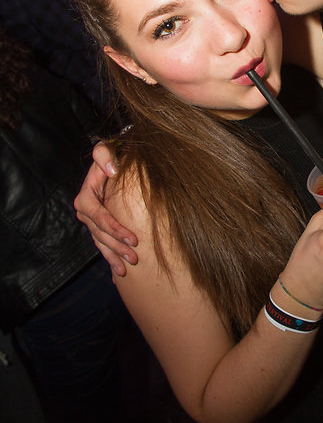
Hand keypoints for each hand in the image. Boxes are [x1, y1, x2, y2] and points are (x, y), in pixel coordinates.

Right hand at [74, 141, 138, 275]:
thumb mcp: (106, 149)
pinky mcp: (100, 228)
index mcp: (86, 197)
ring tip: (127, 268)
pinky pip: (103, 245)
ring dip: (113, 256)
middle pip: (100, 234)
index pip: (99, 216)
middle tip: (135, 257)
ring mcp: (92, 222)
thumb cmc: (111, 156)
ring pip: (101, 243)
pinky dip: (110, 259)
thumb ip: (104, 155)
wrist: (114, 163)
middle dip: (116, 247)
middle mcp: (87, 212)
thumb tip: (112, 170)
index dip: (114, 228)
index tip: (133, 238)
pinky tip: (119, 273)